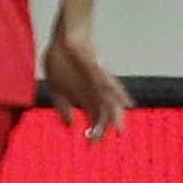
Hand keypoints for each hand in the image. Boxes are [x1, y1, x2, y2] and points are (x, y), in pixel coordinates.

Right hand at [42, 22, 130, 141]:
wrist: (63, 37)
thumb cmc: (59, 59)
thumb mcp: (55, 88)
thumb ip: (62, 107)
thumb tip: (70, 125)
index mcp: (83, 96)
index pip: (92, 118)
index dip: (92, 131)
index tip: (91, 144)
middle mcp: (93, 91)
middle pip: (102, 114)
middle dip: (102, 129)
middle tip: (99, 143)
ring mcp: (97, 81)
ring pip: (109, 102)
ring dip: (114, 116)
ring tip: (119, 130)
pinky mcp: (99, 71)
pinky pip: (111, 82)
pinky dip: (119, 93)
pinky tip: (126, 103)